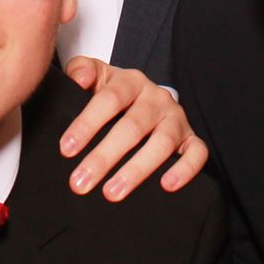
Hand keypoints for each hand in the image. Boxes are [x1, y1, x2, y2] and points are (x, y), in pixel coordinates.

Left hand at [61, 56, 208, 200]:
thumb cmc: (116, 95)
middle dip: (104, 157)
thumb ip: (81, 71)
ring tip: (112, 192)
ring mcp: (176, 118)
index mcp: (131, 81)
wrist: (146, 100)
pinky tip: (167, 185)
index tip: (66, 149)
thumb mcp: (97, 77)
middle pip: (132, 126)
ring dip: (136, 170)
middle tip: (81, 181)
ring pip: (162, 142)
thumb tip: (78, 79)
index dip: (87, 124)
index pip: (109, 99)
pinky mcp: (191, 138)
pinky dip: (185, 169)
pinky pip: (197, 153)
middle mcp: (156, 98)